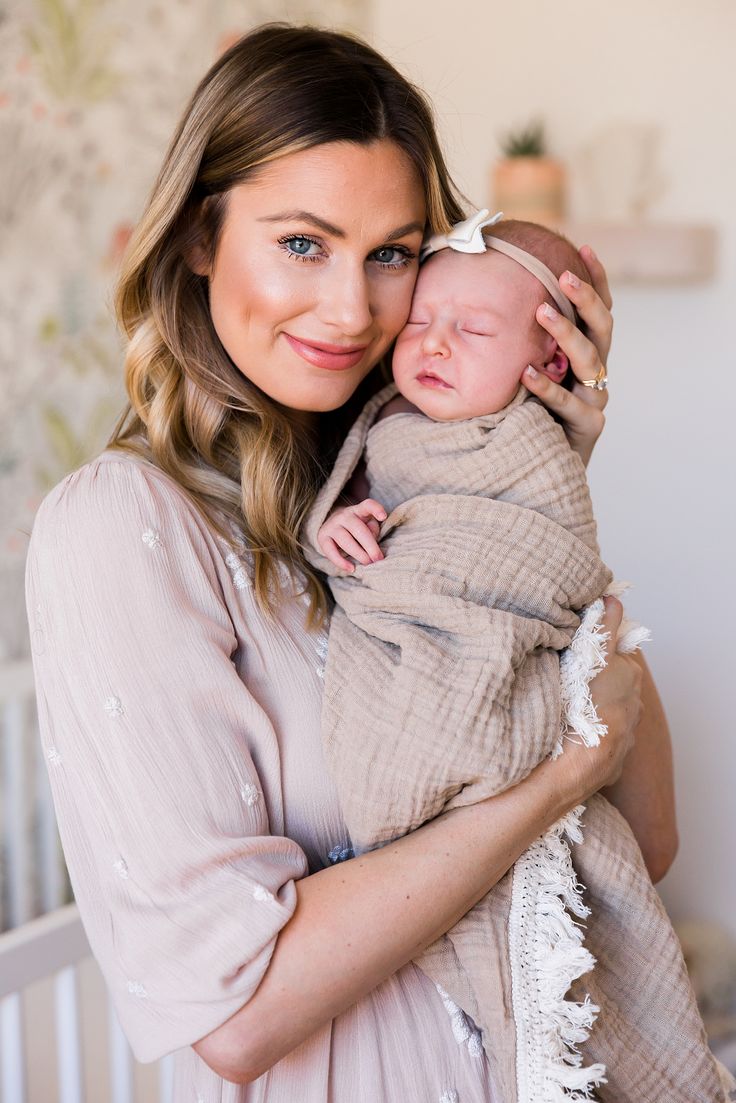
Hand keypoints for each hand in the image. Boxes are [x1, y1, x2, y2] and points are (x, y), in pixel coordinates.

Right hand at [317, 499, 386, 571]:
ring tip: (368, 563)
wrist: (334, 525)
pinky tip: (351, 569)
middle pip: (358, 529)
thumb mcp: (368, 524)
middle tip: (379, 559)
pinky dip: (341, 561)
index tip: (383, 517)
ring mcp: (331, 525)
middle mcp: (344, 515)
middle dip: (370, 546)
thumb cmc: (357, 528)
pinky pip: (330, 551)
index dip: (376, 509)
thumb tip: (372, 543)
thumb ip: (373, 530)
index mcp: (358, 510)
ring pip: (345, 540)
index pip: (367, 505)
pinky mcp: (322, 537)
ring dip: (359, 554)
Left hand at [523, 245, 611, 466]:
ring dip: (566, 334)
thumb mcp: (527, 370)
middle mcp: (596, 371)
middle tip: (563, 276)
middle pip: (602, 327)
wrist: (544, 467)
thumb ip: (520, 341)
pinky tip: (528, 373)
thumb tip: (483, 299)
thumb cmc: (530, 412)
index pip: (598, 310)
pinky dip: (548, 387)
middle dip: (585, 299)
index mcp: (587, 352)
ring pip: (590, 360)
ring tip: (542, 312)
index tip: (583, 248)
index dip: (596, 281)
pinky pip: (568, 404)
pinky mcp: (588, 426)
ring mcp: (595, 398)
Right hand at [554, 596, 642, 804]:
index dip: (595, 651)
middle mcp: (634, 706)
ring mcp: (626, 737)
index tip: (577, 653)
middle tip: (567, 680)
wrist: (572, 765)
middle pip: (612, 683)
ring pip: (607, 714)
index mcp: (629, 677)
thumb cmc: (580, 706)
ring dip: (591, 710)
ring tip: (565, 710)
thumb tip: (613, 599)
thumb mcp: (592, 657)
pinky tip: (570, 736)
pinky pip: (600, 742)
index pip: (615, 653)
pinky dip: (589, 737)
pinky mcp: (614, 762)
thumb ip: (604, 627)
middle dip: (594, 681)